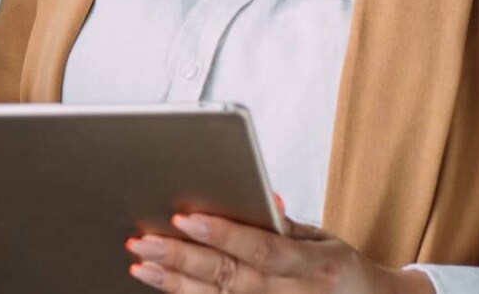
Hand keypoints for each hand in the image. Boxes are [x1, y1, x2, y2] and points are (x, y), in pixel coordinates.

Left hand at [126, 201, 435, 293]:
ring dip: (175, 283)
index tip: (183, 216)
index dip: (222, 234)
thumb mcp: (322, 241)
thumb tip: (260, 194)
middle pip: (231, 278)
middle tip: (144, 241)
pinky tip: (163, 285)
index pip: (261, 249)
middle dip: (184, 258)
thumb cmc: (337, 269)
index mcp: (314, 267)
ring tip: (141, 263)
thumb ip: (285, 224)